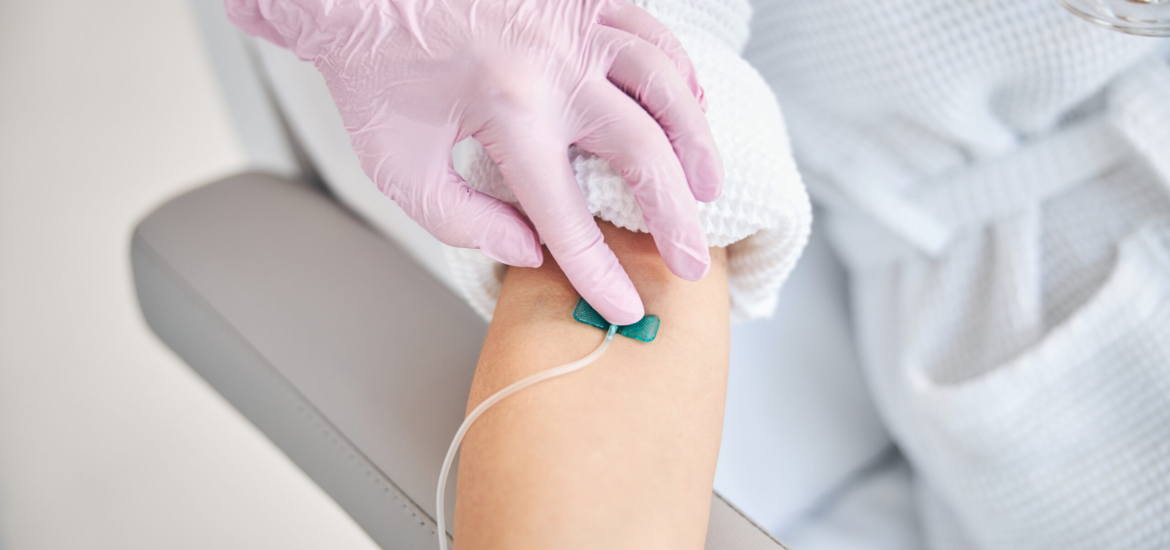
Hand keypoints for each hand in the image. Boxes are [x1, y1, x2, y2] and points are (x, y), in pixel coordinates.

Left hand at [226, 0, 722, 323]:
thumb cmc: (376, 78)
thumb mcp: (401, 169)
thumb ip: (467, 223)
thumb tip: (532, 250)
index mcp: (509, 112)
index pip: (568, 215)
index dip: (599, 272)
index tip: (626, 306)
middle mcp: (555, 64)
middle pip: (643, 152)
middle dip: (675, 217)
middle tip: (688, 259)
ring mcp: (574, 22)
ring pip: (666, 84)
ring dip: (697, 142)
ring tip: (708, 187)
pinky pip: (652, 32)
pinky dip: (682, 72)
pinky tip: (690, 105)